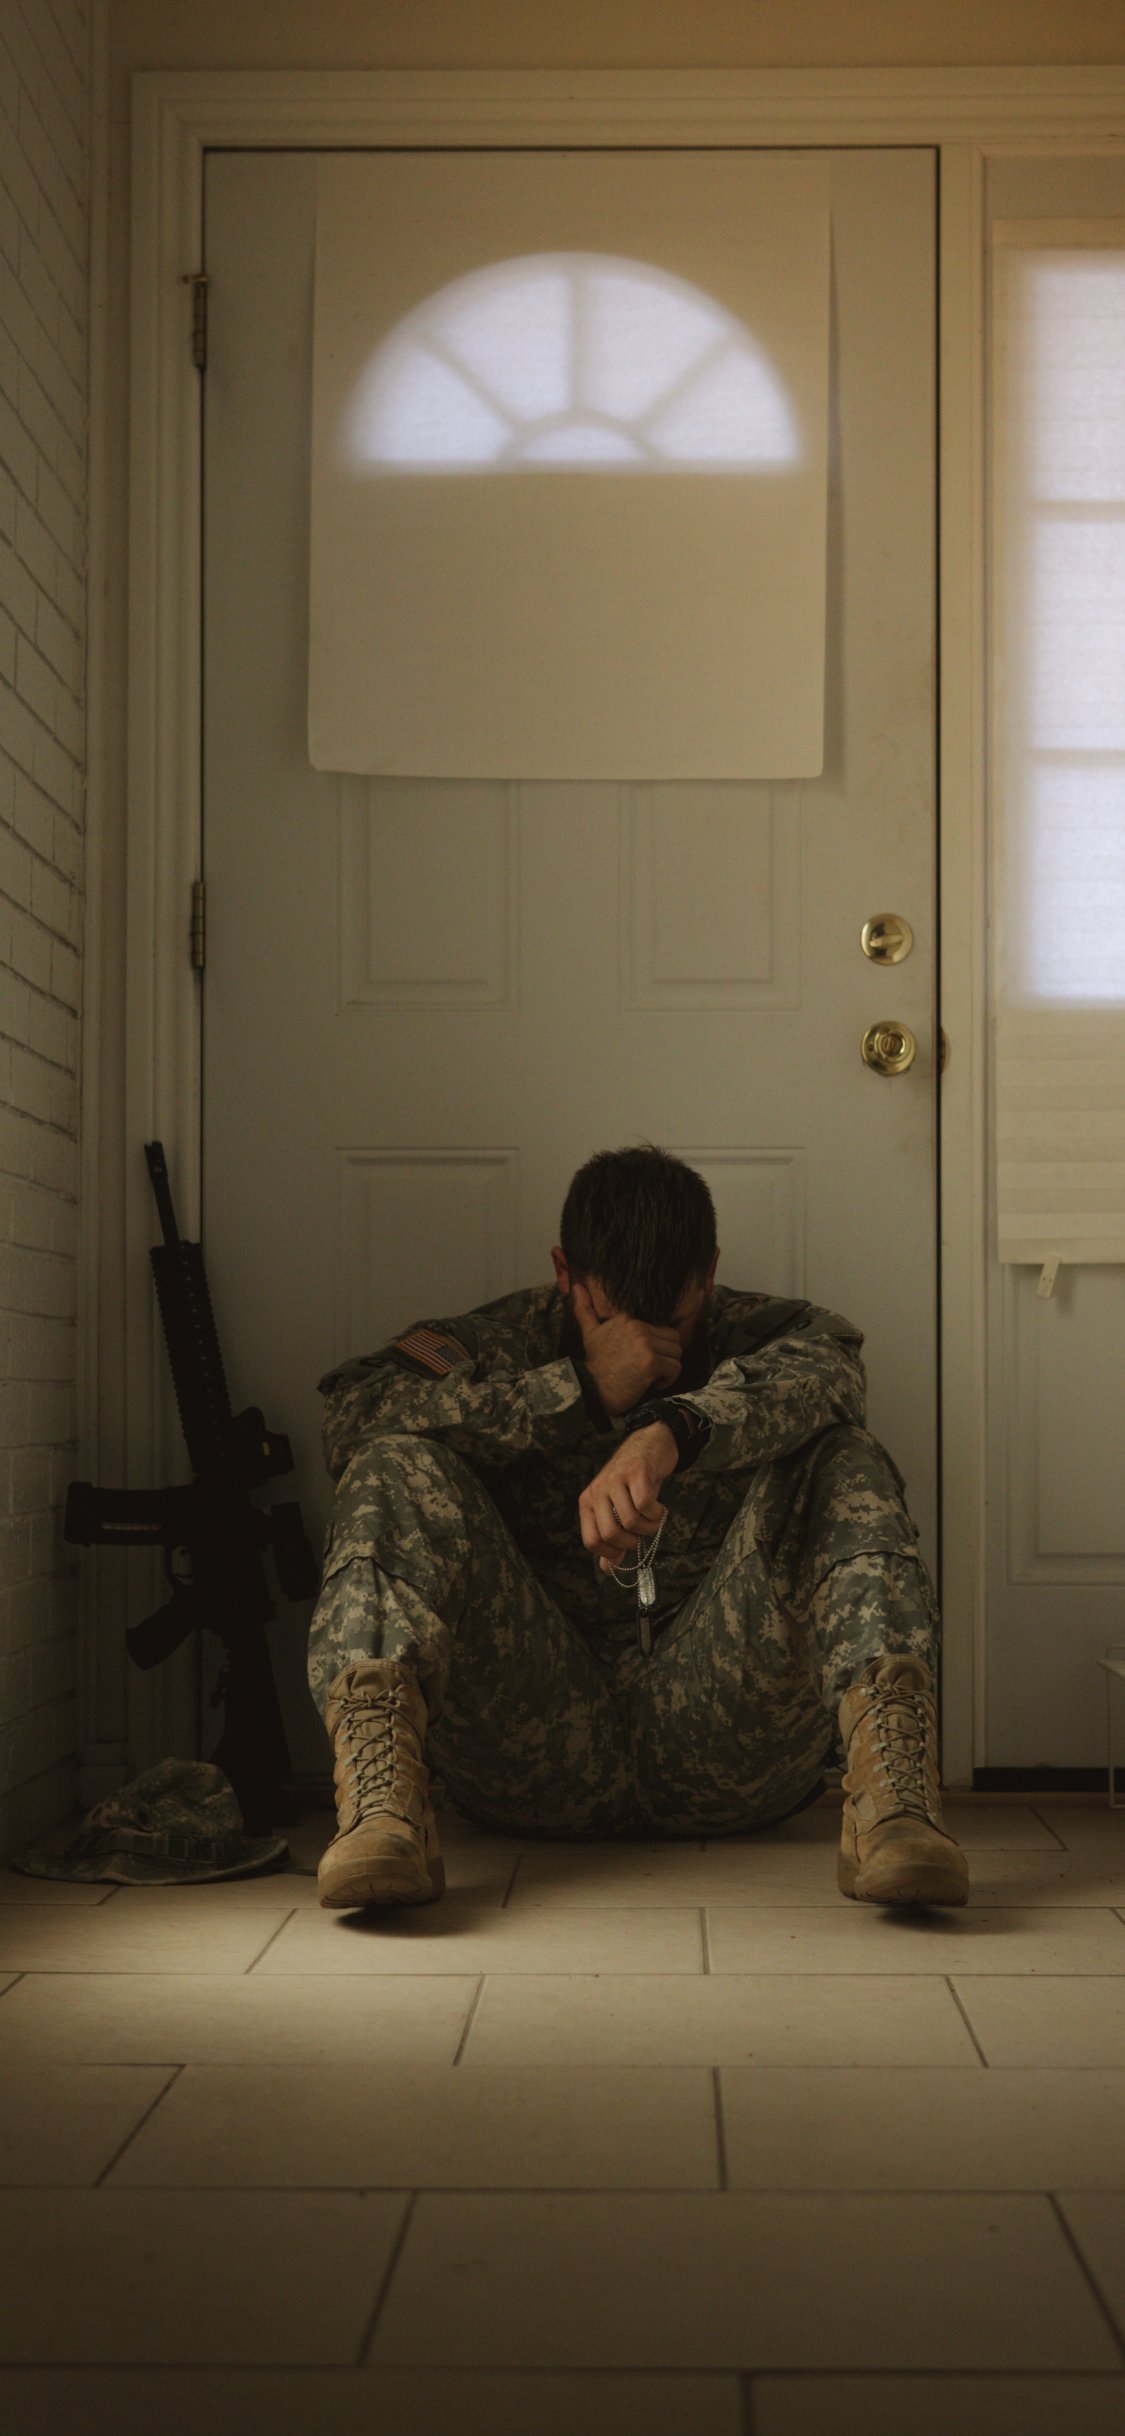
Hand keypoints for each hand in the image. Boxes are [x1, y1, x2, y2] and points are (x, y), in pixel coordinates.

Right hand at [572, 1279, 681, 1415]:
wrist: (590, 1389)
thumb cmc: (594, 1364)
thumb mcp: (589, 1333)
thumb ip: (586, 1309)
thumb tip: (576, 1285)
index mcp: (628, 1318)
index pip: (662, 1326)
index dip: (658, 1343)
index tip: (645, 1356)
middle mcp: (638, 1327)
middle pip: (674, 1339)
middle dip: (666, 1355)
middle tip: (652, 1367)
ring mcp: (645, 1345)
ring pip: (676, 1353)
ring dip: (668, 1368)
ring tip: (652, 1375)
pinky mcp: (651, 1363)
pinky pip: (675, 1368)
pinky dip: (668, 1379)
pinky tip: (653, 1384)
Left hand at [578, 1422, 678, 1568]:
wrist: (649, 1444)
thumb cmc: (633, 1482)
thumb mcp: (618, 1508)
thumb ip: (611, 1538)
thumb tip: (608, 1569)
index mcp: (588, 1502)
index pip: (591, 1540)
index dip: (611, 1552)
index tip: (627, 1549)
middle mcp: (598, 1491)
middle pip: (610, 1533)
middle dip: (631, 1543)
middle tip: (642, 1535)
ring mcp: (616, 1480)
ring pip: (630, 1521)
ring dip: (649, 1528)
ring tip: (653, 1520)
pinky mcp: (636, 1472)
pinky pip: (645, 1504)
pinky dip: (656, 1514)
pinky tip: (659, 1509)